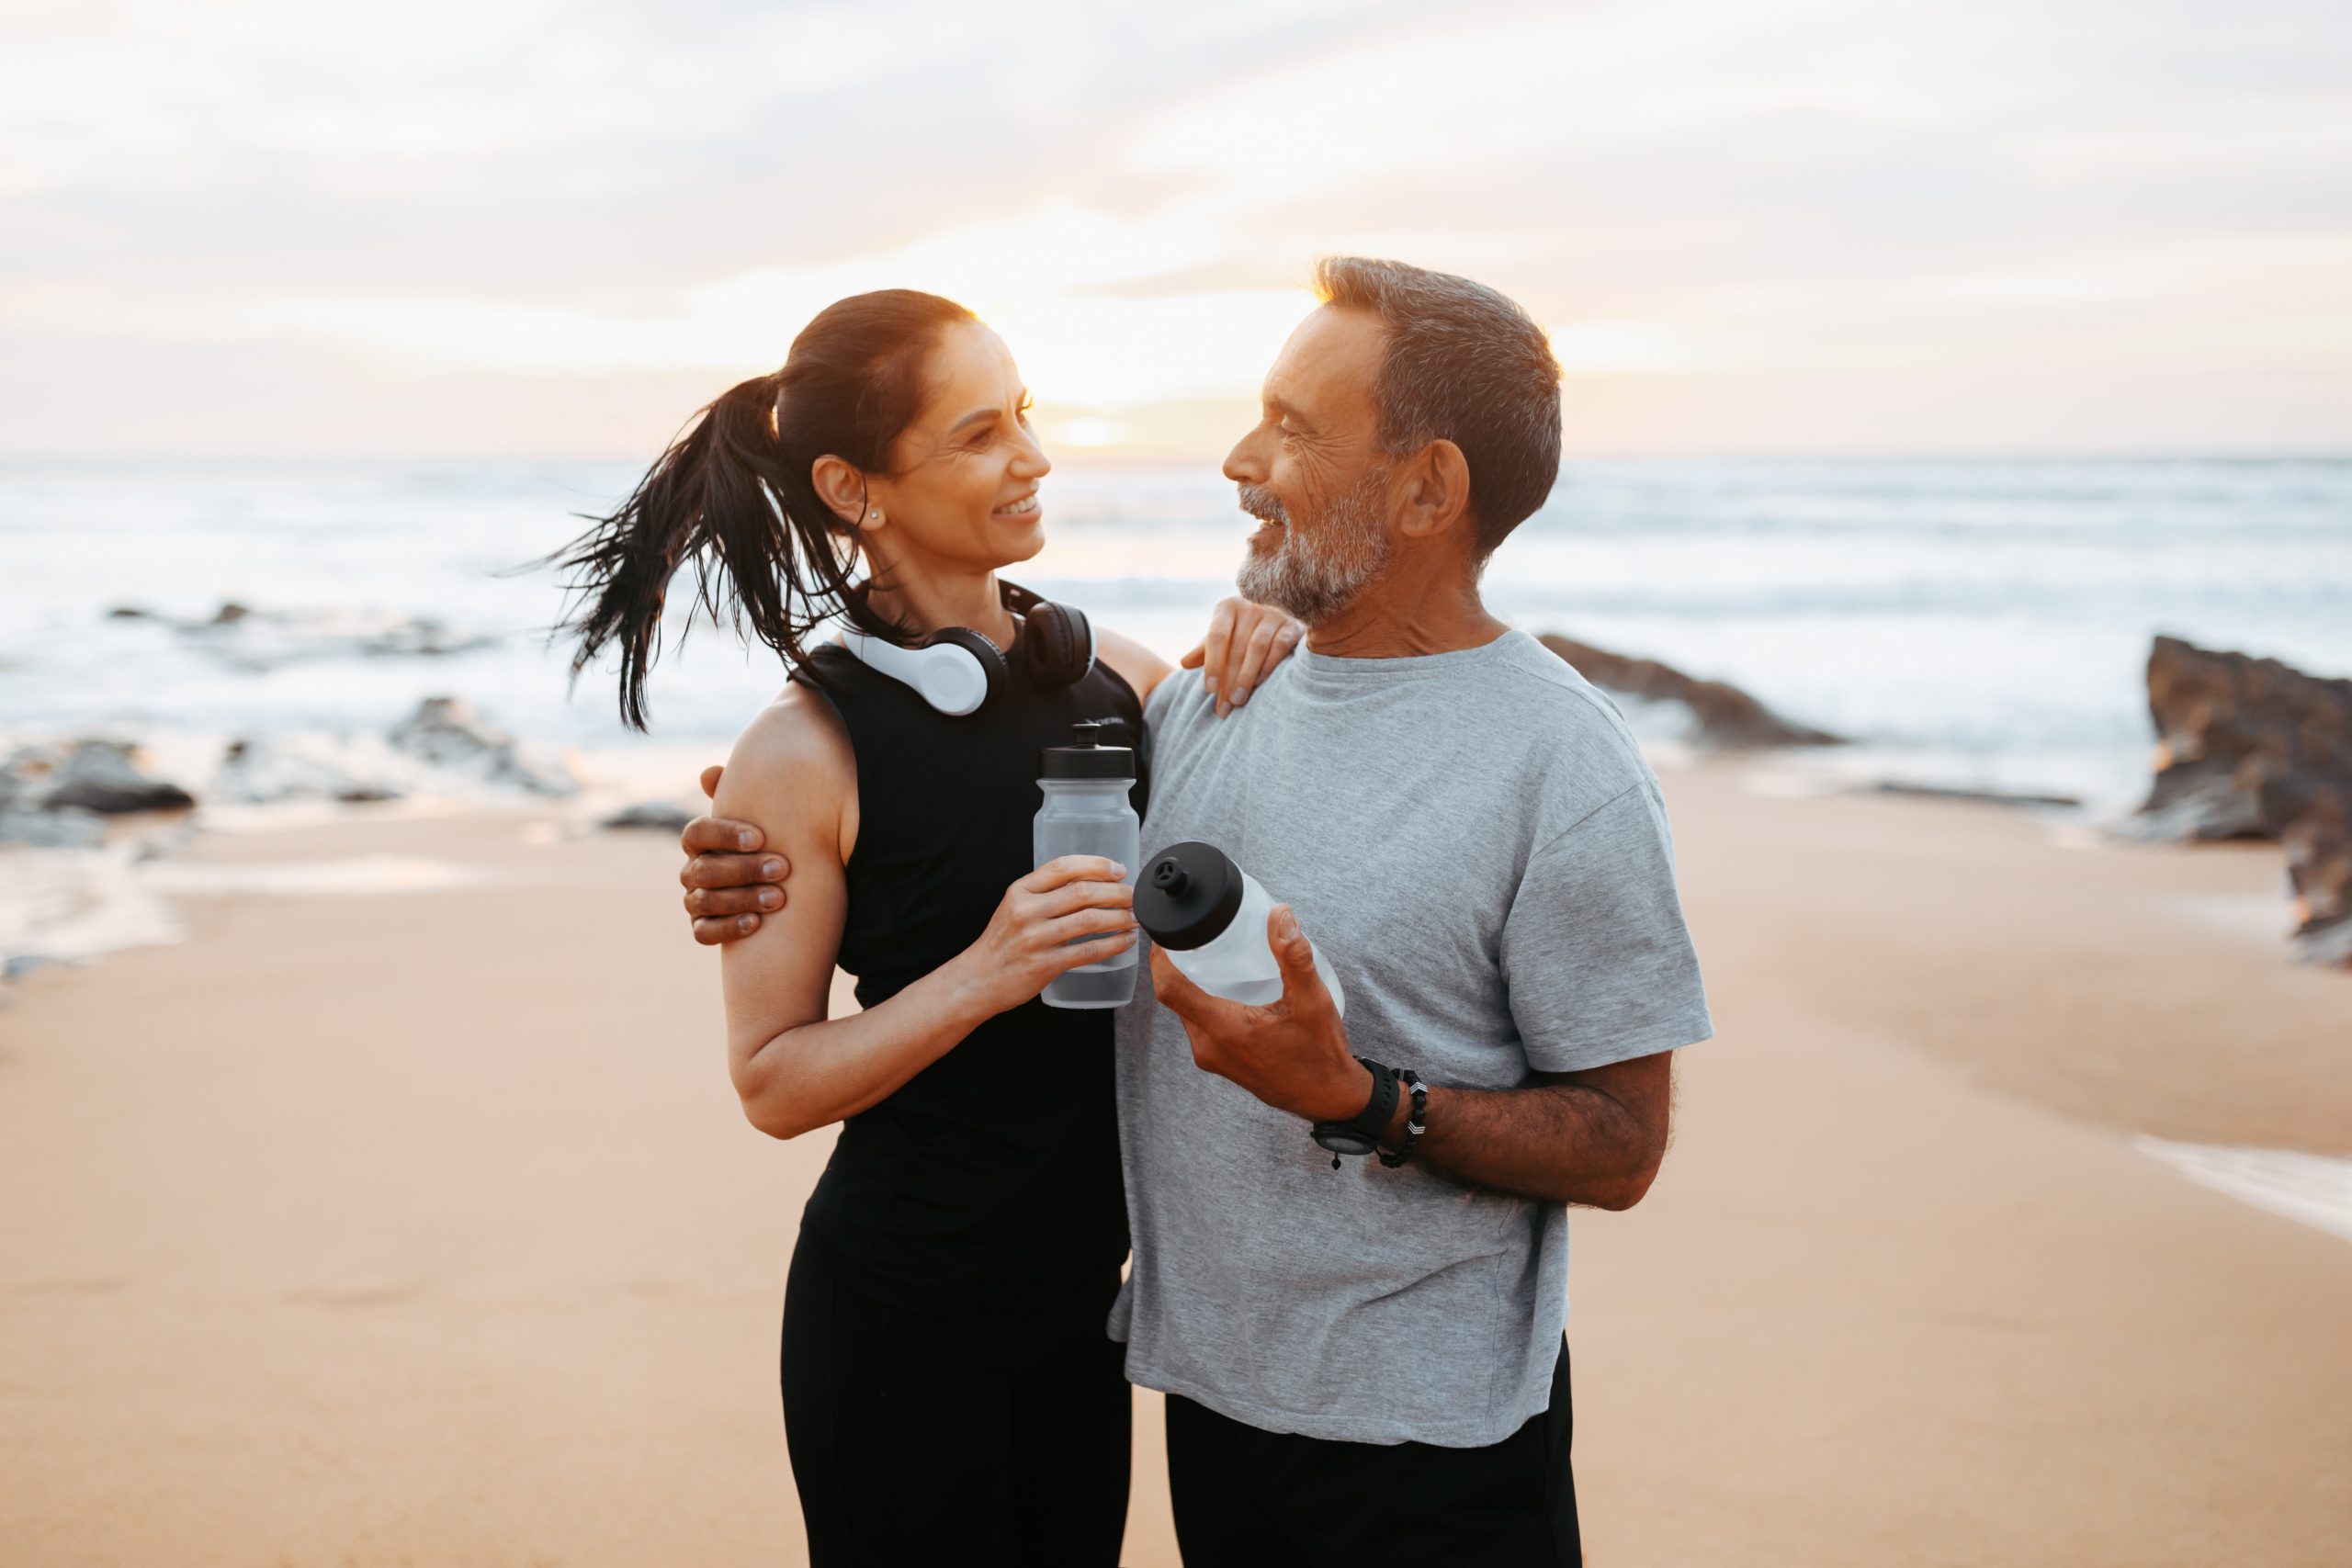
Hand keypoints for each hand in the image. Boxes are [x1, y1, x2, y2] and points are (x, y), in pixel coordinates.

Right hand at [680, 763, 789, 944]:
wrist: (779, 882)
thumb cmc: (767, 842)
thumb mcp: (760, 816)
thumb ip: (741, 792)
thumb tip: (709, 772)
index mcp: (699, 840)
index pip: (697, 833)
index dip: (725, 835)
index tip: (761, 837)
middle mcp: (691, 870)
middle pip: (703, 870)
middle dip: (744, 869)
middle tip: (782, 868)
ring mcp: (694, 900)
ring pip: (704, 901)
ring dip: (742, 899)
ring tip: (779, 898)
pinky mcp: (703, 927)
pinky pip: (704, 933)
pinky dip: (728, 928)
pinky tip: (756, 924)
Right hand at [948, 857, 1138, 1015]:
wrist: (977, 980)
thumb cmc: (1001, 943)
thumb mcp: (1014, 907)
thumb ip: (1044, 893)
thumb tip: (1090, 882)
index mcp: (1020, 891)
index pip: (1063, 867)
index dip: (1096, 865)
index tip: (1118, 869)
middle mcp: (1027, 911)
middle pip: (1082, 892)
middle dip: (1116, 892)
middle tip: (1133, 895)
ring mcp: (1036, 938)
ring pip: (1089, 919)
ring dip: (1120, 917)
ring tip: (1135, 917)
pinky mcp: (1045, 964)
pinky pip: (1088, 951)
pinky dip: (1113, 944)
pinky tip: (1125, 941)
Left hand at [1146, 904, 1366, 1120]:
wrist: (1329, 1098)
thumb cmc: (1320, 1055)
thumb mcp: (1311, 1000)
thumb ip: (1294, 956)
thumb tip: (1280, 915)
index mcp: (1222, 1029)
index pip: (1169, 989)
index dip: (1159, 958)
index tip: (1164, 933)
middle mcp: (1209, 1047)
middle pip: (1175, 998)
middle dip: (1178, 965)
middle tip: (1193, 936)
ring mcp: (1213, 1058)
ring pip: (1188, 1012)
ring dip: (1191, 986)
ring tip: (1209, 957)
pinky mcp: (1221, 1062)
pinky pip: (1200, 1027)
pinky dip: (1204, 1003)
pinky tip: (1225, 989)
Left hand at [1179, 596, 1305, 718]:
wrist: (1276, 621)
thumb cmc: (1239, 633)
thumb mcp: (1220, 639)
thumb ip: (1203, 650)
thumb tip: (1184, 663)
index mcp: (1227, 607)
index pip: (1217, 636)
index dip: (1213, 663)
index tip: (1209, 689)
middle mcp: (1250, 606)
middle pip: (1237, 647)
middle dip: (1228, 680)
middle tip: (1223, 707)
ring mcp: (1273, 614)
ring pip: (1258, 647)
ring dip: (1246, 677)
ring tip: (1237, 701)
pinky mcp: (1292, 625)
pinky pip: (1280, 646)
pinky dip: (1269, 666)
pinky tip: (1259, 684)